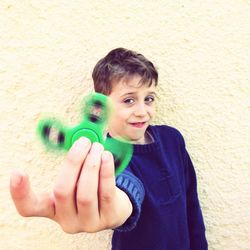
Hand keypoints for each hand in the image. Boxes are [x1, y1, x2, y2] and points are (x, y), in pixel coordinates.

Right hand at [10, 137, 131, 232]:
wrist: (114, 208)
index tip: (17, 172)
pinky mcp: (107, 219)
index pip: (29, 208)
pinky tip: (106, 157)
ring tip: (97, 148)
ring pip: (85, 193)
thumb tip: (78, 140)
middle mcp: (67, 219)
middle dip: (73, 161)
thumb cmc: (90, 188)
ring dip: (91, 165)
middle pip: (62, 191)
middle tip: (83, 142)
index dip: (20, 193)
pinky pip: (106, 192)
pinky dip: (106, 171)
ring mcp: (87, 222)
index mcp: (52, 208)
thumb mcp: (75, 180)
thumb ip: (72, 166)